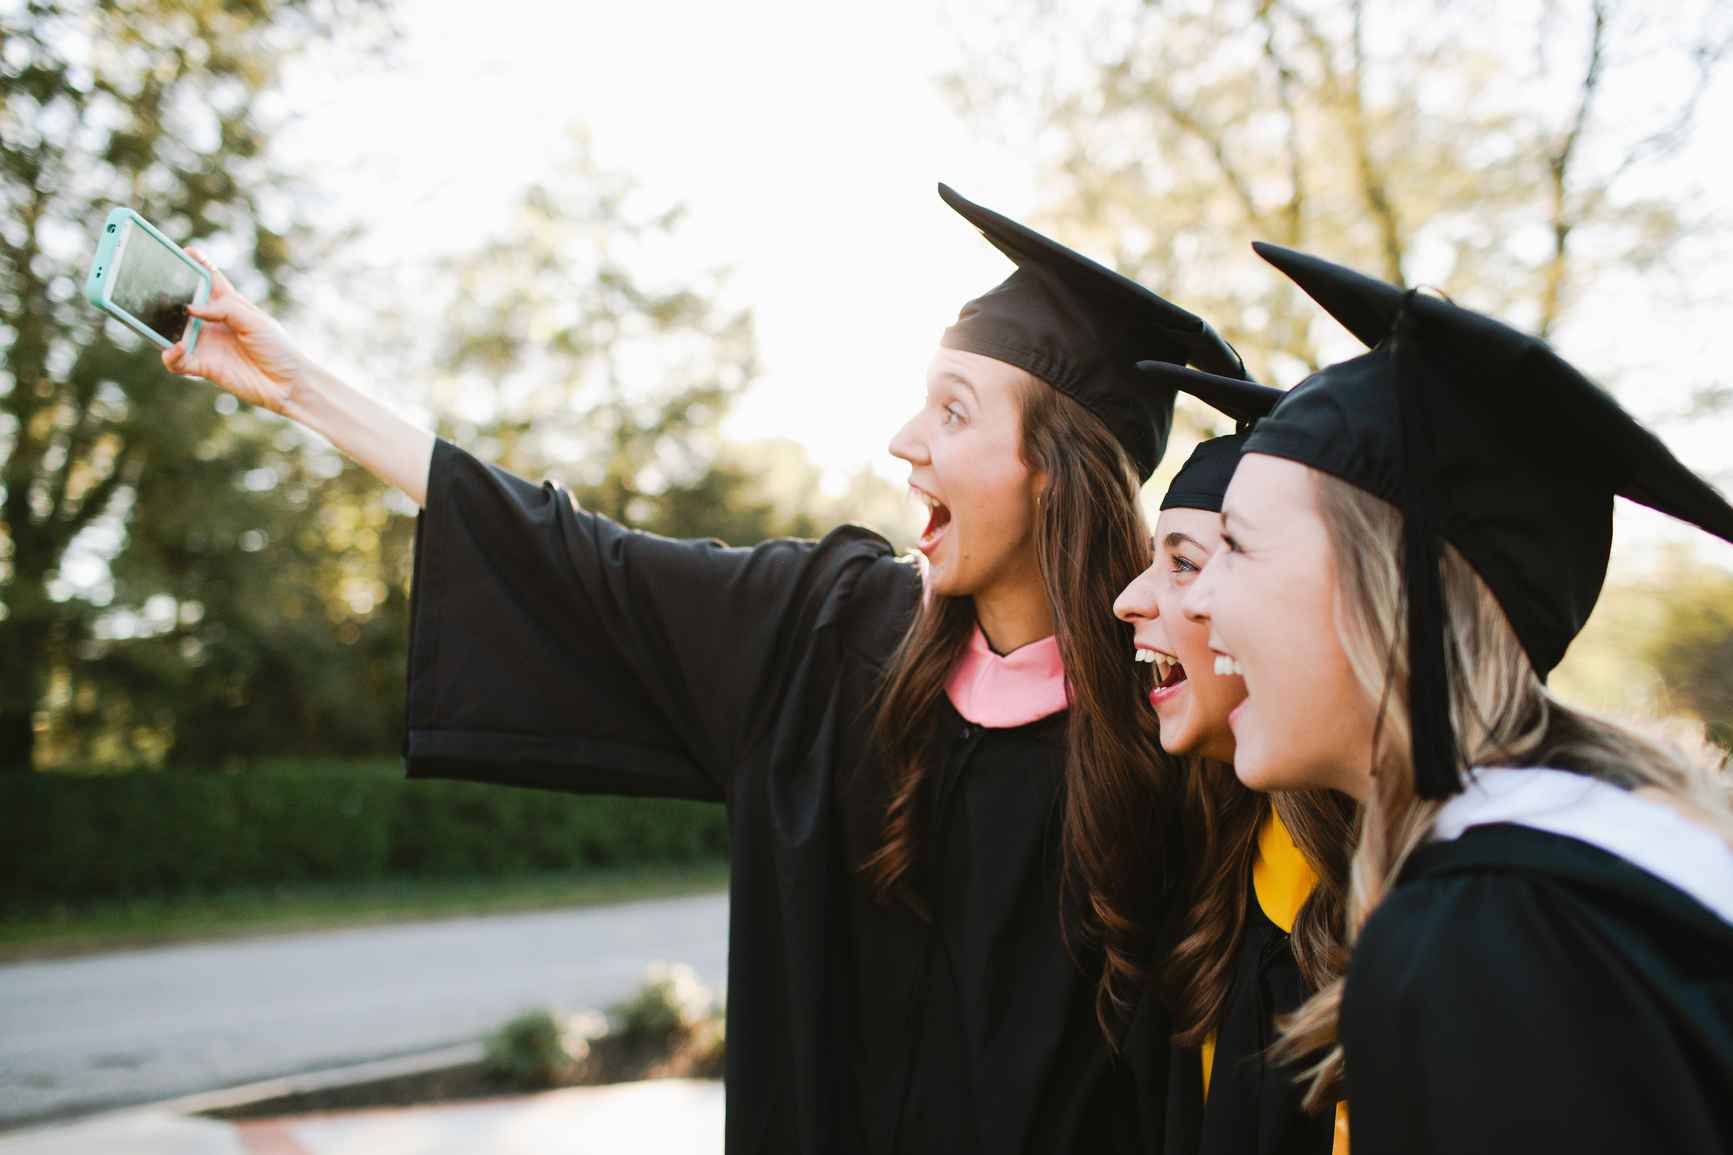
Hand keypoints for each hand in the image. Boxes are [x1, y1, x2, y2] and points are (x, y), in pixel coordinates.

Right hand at [161, 249, 312, 415]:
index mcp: (229, 305)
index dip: (198, 263)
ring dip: (162, 326)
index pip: (210, 279)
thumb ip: (224, 309)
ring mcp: (207, 344)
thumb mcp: (255, 321)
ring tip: (160, 319)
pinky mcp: (203, 367)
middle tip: (156, 287)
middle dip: (167, 296)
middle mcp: (213, 323)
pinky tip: (178, 347)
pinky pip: (176, 361)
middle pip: (183, 304)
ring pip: (172, 332)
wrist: (289, 384)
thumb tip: (191, 308)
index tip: (186, 251)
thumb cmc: (278, 348)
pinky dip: (170, 355)